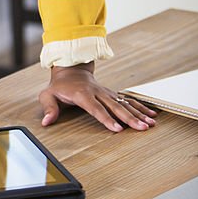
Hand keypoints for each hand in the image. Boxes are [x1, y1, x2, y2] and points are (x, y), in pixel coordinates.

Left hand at [38, 63, 157, 132]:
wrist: (71, 69)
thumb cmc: (59, 86)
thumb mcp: (48, 95)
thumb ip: (49, 108)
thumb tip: (46, 122)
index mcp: (83, 94)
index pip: (96, 108)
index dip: (107, 119)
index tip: (117, 129)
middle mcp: (98, 92)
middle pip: (115, 106)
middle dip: (129, 118)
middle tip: (142, 128)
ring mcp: (107, 93)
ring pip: (125, 103)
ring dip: (139, 114)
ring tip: (151, 124)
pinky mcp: (113, 94)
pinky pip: (128, 101)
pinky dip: (140, 107)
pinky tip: (151, 115)